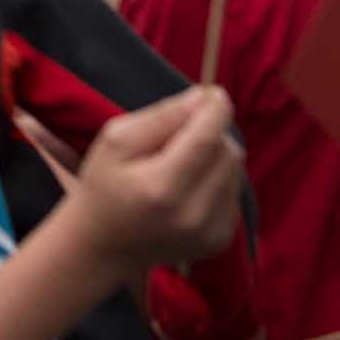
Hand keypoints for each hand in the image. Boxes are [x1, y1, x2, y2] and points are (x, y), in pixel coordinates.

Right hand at [67, 85, 243, 269]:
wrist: (104, 246)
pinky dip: (218, 180)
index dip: (217, 109)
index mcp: (161, 187)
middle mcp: (193, 214)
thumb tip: (201, 98)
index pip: (208, 138)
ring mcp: (209, 232)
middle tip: (183, 133)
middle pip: (228, 152)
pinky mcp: (220, 240)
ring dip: (217, 155)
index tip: (213, 93)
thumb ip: (160, 117)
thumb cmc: (103, 186)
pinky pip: (234, 192)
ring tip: (184, 160)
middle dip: (212, 132)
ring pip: (236, 170)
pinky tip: (190, 186)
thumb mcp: (115, 141)